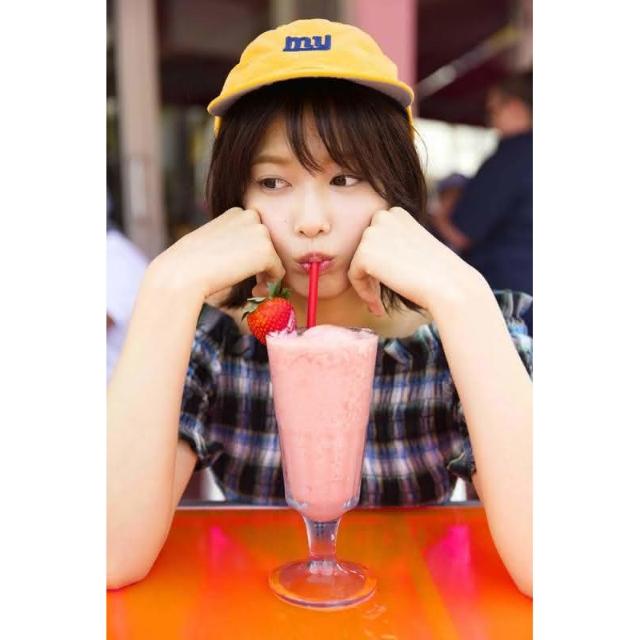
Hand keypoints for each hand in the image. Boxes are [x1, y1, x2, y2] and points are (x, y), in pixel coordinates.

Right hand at [150, 207, 284, 301]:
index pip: (256, 235)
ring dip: (266, 275)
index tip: (240, 270)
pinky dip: (270, 284)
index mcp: (236, 212)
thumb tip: (250, 257)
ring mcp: (260, 231)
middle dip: (262, 264)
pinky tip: (254, 290)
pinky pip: (279, 271)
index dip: (252, 255)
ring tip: (252, 288)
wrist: (182, 273)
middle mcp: (250, 215)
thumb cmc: (191, 264)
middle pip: (269, 245)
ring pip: (275, 258)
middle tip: (252, 284)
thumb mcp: (214, 243)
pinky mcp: (266, 249)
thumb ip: (234, 244)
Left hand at [348, 207, 478, 315]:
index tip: (387, 285)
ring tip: (378, 305)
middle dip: (370, 276)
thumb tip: (371, 259)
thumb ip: (391, 247)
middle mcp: (382, 216)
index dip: (378, 265)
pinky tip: (377, 306)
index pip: (374, 240)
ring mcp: (372, 232)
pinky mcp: (364, 252)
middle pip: (363, 250)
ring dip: (366, 286)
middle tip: (378, 300)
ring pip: (356, 264)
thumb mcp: (412, 248)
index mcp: (396, 213)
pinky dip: (363, 293)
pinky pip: (353, 276)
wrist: (448, 285)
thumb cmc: (437, 273)